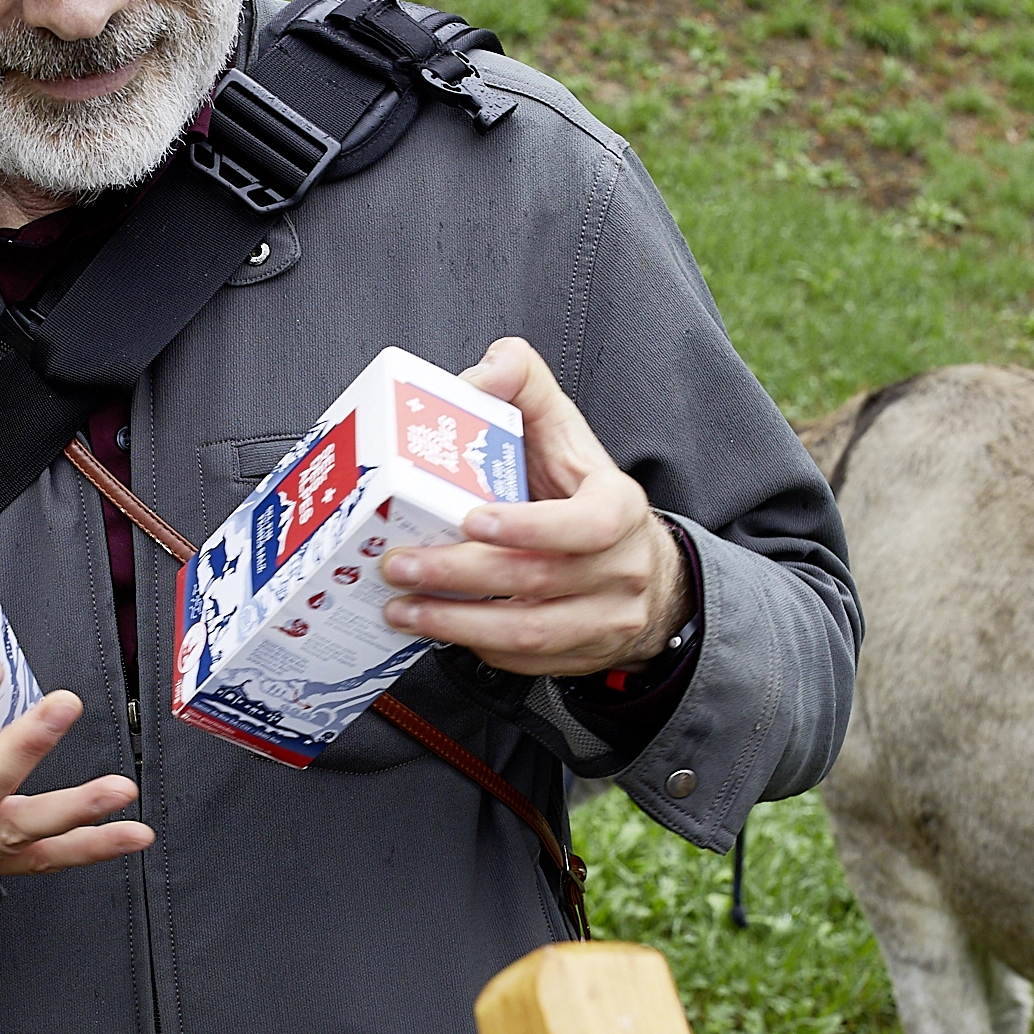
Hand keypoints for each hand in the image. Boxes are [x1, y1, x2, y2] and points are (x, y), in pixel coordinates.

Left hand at [378, 337, 692, 680]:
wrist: (635, 564)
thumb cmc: (582, 491)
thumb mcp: (563, 427)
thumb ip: (523, 382)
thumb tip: (483, 372)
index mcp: (618, 508)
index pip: (587, 525)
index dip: (528, 527)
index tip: (469, 520)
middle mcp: (619, 568)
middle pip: (536, 581)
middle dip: (458, 576)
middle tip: (398, 565)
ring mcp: (605, 619)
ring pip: (527, 633)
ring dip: (455, 623)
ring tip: (401, 607)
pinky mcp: (581, 654)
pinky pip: (524, 660)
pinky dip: (473, 647)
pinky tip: (433, 628)